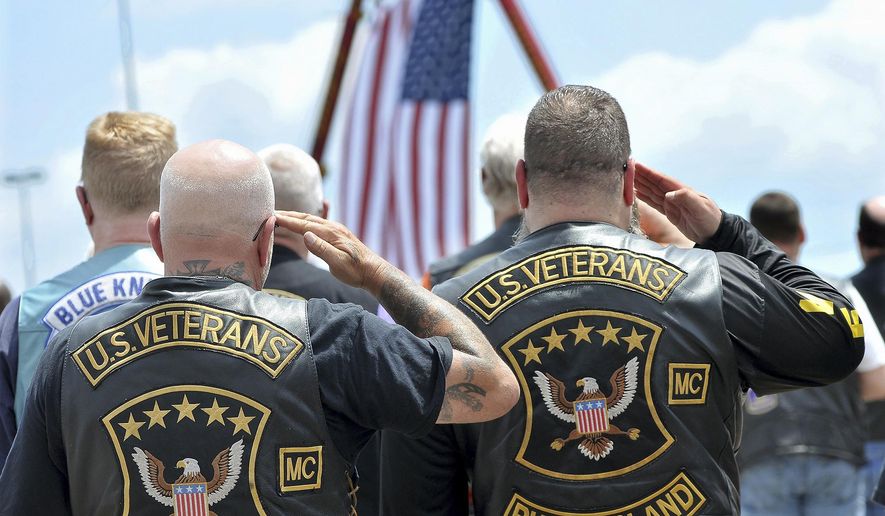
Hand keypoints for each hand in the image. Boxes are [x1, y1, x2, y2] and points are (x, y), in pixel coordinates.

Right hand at [274, 211, 389, 292]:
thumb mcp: (338, 263)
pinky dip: (305, 221)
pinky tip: (303, 222)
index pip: (304, 225)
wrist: (373, 272)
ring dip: (296, 217)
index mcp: (331, 233)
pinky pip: (318, 224)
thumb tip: (306, 235)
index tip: (271, 216)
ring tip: (282, 216)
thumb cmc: (356, 271)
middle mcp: (333, 228)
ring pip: (312, 220)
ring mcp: (336, 230)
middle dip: (288, 215)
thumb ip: (321, 249)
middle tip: (271, 213)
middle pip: (306, 218)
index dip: (287, 221)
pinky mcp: (338, 235)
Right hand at [634, 162, 721, 242]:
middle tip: (627, 169)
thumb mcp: (700, 208)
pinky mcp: (670, 213)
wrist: (714, 234)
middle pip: (654, 183)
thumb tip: (669, 194)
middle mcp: (675, 195)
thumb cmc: (710, 219)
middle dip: (641, 176)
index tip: (637, 165)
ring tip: (628, 179)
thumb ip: (686, 198)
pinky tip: (637, 193)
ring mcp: (672, 204)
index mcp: (681, 190)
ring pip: (652, 192)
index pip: (661, 179)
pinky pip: (654, 203)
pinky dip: (645, 197)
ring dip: (640, 185)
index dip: (648, 172)